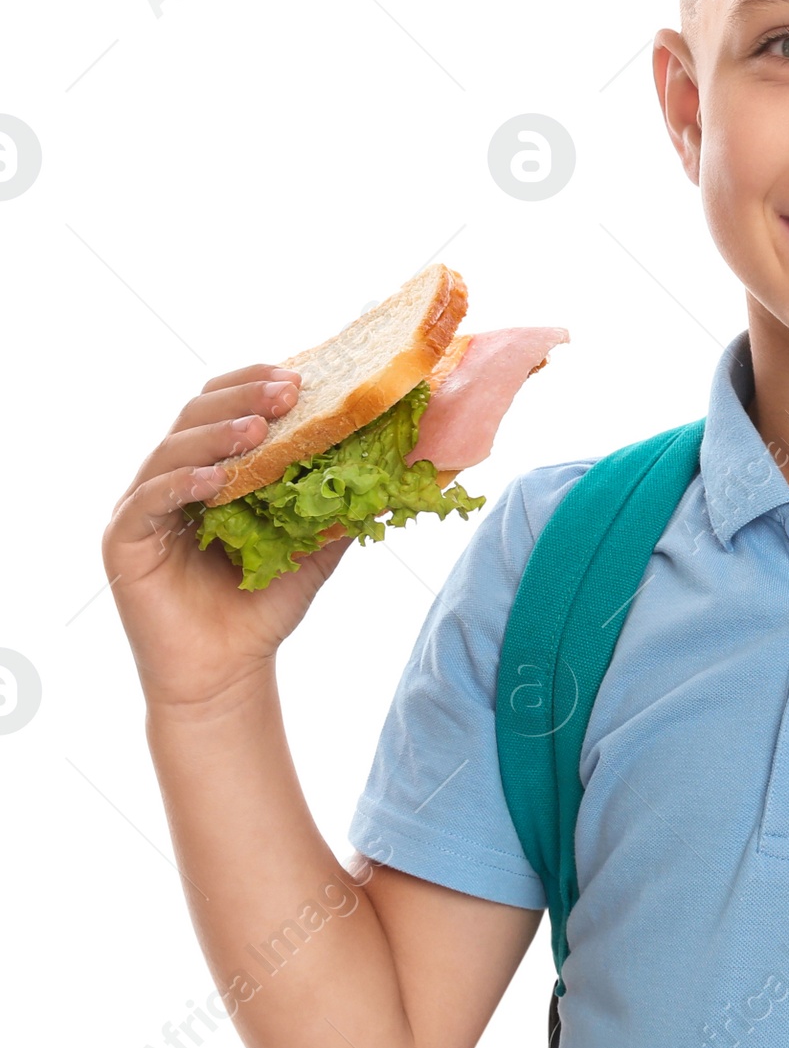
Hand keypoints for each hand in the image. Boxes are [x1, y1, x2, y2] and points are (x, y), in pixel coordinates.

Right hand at [103, 363, 355, 715]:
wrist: (229, 671)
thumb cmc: (265, 603)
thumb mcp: (316, 543)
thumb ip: (343, 502)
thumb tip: (404, 462)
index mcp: (212, 465)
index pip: (226, 405)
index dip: (257, 384)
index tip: (303, 376)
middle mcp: (172, 476)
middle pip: (197, 414)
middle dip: (243, 397)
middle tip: (288, 392)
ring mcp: (143, 505)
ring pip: (173, 449)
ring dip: (217, 434)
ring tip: (258, 429)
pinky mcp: (124, 540)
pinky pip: (150, 500)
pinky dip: (182, 482)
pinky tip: (217, 480)